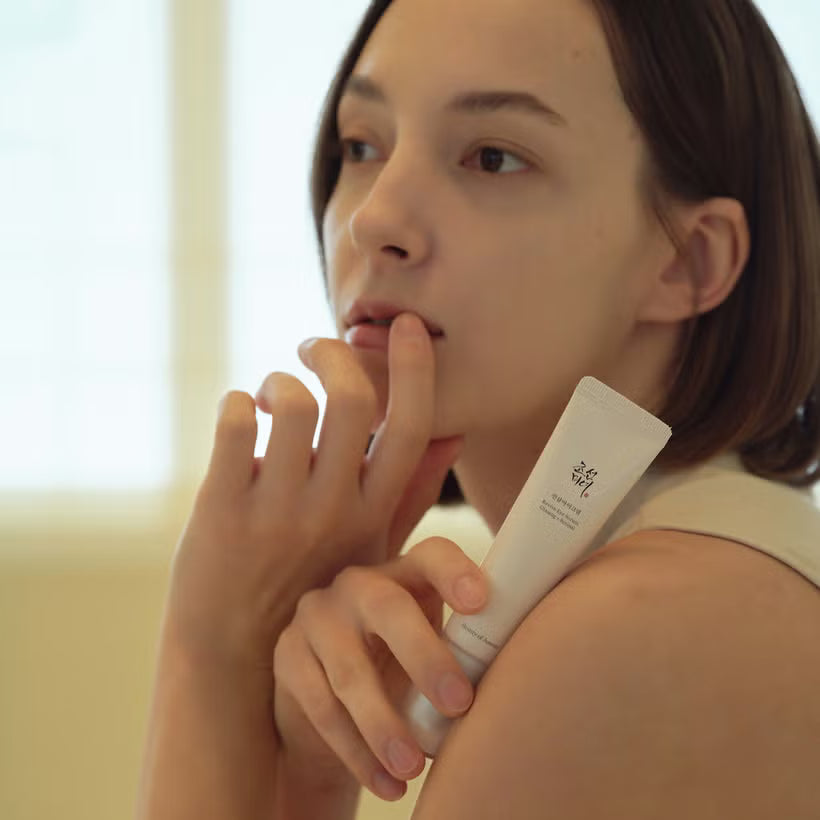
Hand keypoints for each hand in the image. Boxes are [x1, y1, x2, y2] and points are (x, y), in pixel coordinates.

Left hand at [162, 312, 462, 668]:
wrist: (233, 652)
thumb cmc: (311, 589)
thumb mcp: (372, 544)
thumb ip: (412, 489)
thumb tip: (456, 433)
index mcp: (374, 512)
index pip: (413, 428)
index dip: (417, 370)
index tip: (409, 326)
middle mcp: (334, 510)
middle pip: (352, 400)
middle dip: (332, 354)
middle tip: (311, 349)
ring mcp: (278, 511)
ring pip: (292, 403)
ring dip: (277, 380)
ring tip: (267, 397)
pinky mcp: (223, 511)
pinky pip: (234, 424)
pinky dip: (234, 403)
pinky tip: (237, 415)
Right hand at [273, 536, 488, 801]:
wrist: (330, 695)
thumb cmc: (403, 666)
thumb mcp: (434, 646)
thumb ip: (467, 648)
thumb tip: (527, 679)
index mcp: (406, 573)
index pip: (432, 556)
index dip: (455, 572)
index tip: (481, 602)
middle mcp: (358, 585)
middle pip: (388, 607)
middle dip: (426, 656)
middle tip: (459, 706)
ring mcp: (317, 616)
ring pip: (349, 670)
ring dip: (384, 724)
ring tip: (414, 768)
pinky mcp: (288, 655)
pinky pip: (320, 706)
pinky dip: (355, 751)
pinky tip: (385, 781)